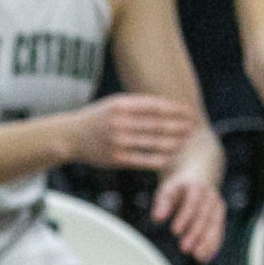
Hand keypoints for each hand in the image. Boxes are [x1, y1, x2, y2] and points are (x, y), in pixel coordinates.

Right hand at [63, 92, 200, 170]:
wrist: (70, 136)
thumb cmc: (99, 118)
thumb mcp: (115, 104)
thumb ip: (140, 105)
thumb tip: (173, 108)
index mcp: (121, 105)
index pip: (157, 107)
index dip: (177, 110)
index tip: (190, 113)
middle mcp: (119, 122)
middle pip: (159, 125)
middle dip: (180, 127)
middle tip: (193, 127)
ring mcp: (117, 141)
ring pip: (156, 144)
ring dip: (175, 143)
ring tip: (185, 141)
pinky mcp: (116, 159)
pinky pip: (146, 160)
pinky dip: (162, 159)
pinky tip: (171, 157)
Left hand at [150, 167, 227, 261]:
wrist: (199, 176)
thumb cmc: (177, 186)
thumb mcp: (167, 189)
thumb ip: (162, 202)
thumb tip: (157, 218)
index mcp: (196, 187)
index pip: (192, 202)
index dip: (184, 217)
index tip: (174, 232)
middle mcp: (211, 197)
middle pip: (204, 216)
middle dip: (195, 233)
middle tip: (184, 249)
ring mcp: (218, 207)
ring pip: (215, 226)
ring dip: (207, 243)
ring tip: (198, 258)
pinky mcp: (220, 218)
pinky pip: (218, 232)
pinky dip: (212, 246)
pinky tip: (204, 259)